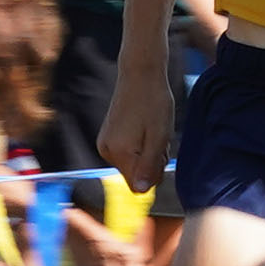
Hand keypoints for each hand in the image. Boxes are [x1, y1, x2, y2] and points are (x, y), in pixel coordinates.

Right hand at [100, 59, 173, 193]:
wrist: (140, 73)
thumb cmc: (154, 103)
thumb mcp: (159, 137)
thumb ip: (149, 166)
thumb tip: (140, 192)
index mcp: (119, 153)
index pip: (139, 186)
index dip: (155, 174)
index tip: (160, 153)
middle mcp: (107, 151)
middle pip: (135, 177)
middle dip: (151, 163)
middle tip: (158, 138)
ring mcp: (105, 144)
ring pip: (133, 165)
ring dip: (147, 153)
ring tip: (152, 130)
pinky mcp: (107, 137)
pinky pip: (127, 154)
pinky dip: (139, 146)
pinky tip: (144, 128)